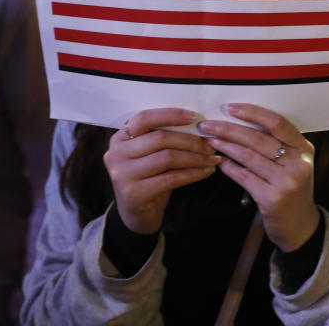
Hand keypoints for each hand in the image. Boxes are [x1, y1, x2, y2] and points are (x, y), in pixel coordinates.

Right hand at [103, 108, 219, 233]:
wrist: (137, 214)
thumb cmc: (150, 178)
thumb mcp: (153, 154)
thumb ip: (166, 137)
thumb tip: (200, 125)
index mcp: (120, 138)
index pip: (144, 118)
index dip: (170, 115)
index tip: (195, 117)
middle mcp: (115, 154)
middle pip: (160, 138)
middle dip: (191, 140)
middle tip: (211, 144)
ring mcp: (121, 174)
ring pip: (167, 157)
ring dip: (196, 157)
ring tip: (213, 158)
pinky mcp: (133, 193)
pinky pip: (171, 178)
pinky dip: (194, 173)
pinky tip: (207, 171)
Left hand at [199, 104, 319, 251]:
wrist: (300, 225)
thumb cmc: (291, 188)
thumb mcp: (293, 163)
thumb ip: (277, 145)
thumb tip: (241, 122)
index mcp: (305, 148)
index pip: (278, 123)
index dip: (253, 113)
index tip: (230, 108)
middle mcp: (299, 163)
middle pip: (260, 139)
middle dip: (231, 129)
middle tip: (208, 125)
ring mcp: (287, 182)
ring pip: (250, 157)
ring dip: (226, 146)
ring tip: (209, 140)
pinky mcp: (273, 199)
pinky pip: (245, 178)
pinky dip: (230, 168)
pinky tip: (220, 163)